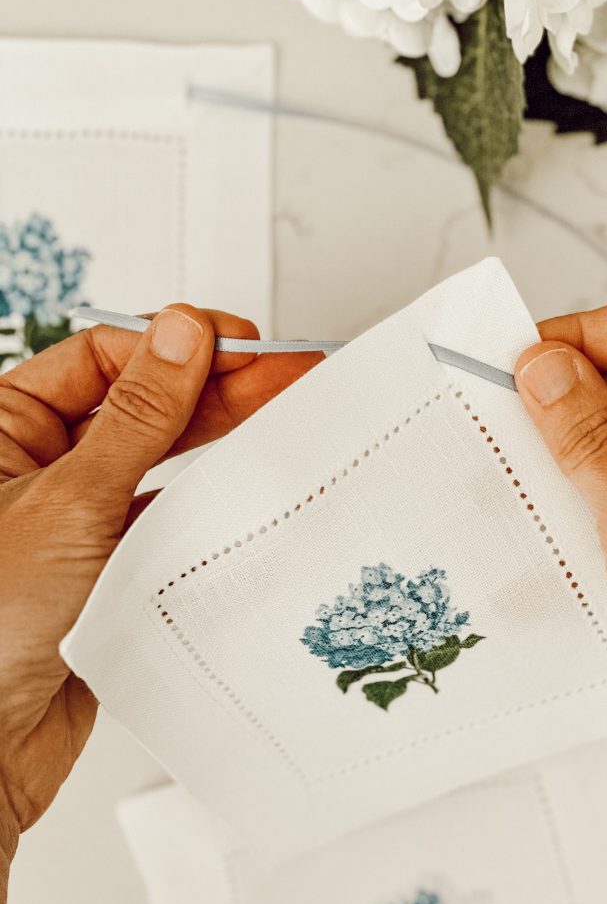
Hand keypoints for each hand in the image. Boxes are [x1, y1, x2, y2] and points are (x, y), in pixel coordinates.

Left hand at [0, 306, 321, 862]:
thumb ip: (136, 417)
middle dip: (212, 388)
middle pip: (140, 404)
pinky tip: (240, 490)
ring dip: (216, 440)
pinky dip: (207, 504)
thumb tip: (180, 336)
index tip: (237, 344)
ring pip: (160, 460)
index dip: (173, 345)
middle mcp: (40, 468)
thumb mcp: (70, 500)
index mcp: (4, 429)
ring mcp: (81, 518)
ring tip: (276, 418)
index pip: (103, 358)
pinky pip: (170, 519)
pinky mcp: (114, 567)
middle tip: (281, 377)